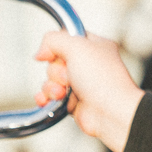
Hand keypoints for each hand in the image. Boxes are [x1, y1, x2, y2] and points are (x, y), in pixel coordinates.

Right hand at [34, 32, 144, 151]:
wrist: (111, 113)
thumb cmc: (103, 80)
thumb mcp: (77, 46)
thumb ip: (53, 40)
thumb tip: (40, 53)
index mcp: (95, 46)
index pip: (67, 38)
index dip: (57, 46)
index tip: (55, 54)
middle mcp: (88, 64)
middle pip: (55, 60)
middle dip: (56, 71)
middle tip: (69, 77)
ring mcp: (81, 84)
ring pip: (51, 79)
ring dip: (51, 86)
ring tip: (63, 93)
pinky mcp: (73, 101)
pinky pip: (51, 96)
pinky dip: (46, 98)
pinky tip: (46, 100)